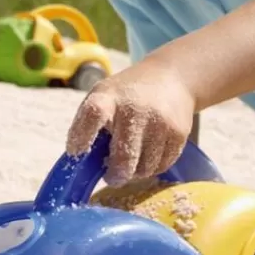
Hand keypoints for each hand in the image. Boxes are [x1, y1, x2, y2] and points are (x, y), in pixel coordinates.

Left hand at [65, 56, 195, 185]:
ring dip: (135, 172)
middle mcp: (134, 109)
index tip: (76, 152)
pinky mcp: (178, 134)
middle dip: (115, 175)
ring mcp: (159, 122)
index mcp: (109, 98)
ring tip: (132, 159)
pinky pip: (161, 167)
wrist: (172, 77)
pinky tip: (149, 154)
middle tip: (112, 177)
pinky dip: (152, 167)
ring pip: (144, 168)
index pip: (93, 114)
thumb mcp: (104, 96)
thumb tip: (83, 161)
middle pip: (123, 156)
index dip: (81, 137)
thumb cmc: (127, 94)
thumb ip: (90, 123)